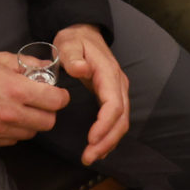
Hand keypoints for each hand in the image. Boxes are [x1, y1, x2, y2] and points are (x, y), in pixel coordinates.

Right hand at [0, 51, 66, 147]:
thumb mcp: (4, 59)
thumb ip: (30, 64)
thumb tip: (49, 67)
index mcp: (17, 90)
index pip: (55, 102)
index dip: (61, 97)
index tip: (59, 94)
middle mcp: (11, 113)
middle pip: (48, 122)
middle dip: (49, 111)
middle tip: (42, 103)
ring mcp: (0, 129)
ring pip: (32, 133)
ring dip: (33, 122)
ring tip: (22, 109)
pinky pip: (15, 139)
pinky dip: (16, 130)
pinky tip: (8, 118)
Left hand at [53, 23, 130, 164]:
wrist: (83, 32)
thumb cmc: (75, 39)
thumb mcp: (69, 42)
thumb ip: (72, 56)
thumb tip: (81, 69)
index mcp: (108, 73)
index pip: (114, 104)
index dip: (105, 124)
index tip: (91, 139)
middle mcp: (118, 84)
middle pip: (121, 118)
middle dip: (107, 140)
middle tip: (89, 157)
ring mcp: (118, 91)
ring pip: (121, 122)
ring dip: (109, 142)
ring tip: (91, 157)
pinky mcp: (113, 96)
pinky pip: (116, 120)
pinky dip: (109, 137)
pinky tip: (98, 148)